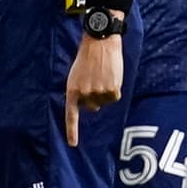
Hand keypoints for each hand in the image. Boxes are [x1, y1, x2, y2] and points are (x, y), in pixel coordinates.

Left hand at [64, 29, 123, 146]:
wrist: (100, 42)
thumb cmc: (87, 57)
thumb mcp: (76, 75)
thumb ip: (79, 91)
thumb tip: (89, 107)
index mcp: (72, 90)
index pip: (71, 115)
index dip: (72, 131)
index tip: (73, 145)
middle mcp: (84, 94)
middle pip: (92, 106)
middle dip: (94, 96)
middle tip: (94, 78)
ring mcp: (98, 93)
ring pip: (105, 101)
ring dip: (106, 90)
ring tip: (102, 73)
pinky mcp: (112, 91)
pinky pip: (115, 96)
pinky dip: (115, 88)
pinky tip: (111, 75)